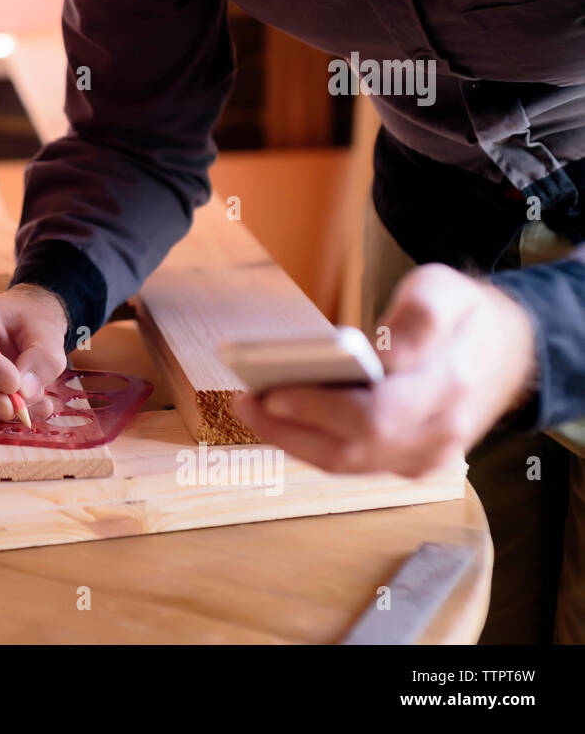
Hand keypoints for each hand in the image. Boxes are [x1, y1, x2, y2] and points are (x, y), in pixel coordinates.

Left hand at [233, 263, 537, 476]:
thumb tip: (384, 356)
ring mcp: (425, 457)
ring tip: (251, 408)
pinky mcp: (409, 462)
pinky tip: (281, 420)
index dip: (318, 409)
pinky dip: (312, 444)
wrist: (510, 350)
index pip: (373, 415)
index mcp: (448, 388)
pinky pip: (352, 462)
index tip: (273, 391)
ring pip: (346, 464)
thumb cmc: (467, 315)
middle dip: (290, 429)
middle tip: (245, 400)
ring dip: (292, 440)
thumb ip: (416, 319)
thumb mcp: (447, 291)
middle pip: (351, 450)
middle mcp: (438, 434)